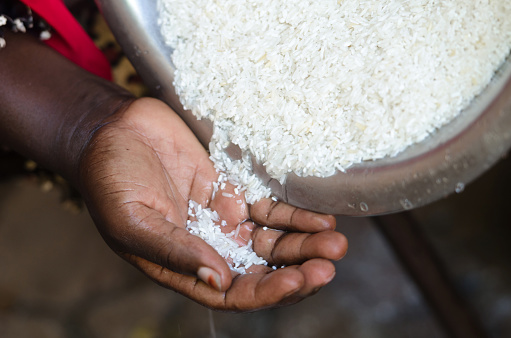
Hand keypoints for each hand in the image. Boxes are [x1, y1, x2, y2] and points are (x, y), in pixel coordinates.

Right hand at [77, 97, 347, 310]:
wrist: (114, 132)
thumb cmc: (110, 179)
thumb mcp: (134, 221)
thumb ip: (175, 251)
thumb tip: (218, 280)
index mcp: (184, 266)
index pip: (234, 292)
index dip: (268, 293)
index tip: (298, 281)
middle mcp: (210, 247)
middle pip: (264, 270)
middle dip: (299, 269)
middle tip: (330, 262)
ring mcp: (224, 219)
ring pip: (274, 241)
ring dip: (305, 243)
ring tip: (335, 240)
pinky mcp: (234, 190)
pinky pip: (271, 207)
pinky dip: (295, 214)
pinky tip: (320, 216)